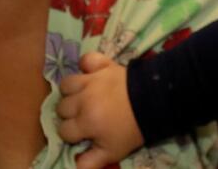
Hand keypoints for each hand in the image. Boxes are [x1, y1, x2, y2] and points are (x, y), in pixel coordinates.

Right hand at [57, 52, 143, 168]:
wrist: (155, 102)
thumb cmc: (132, 130)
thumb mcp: (112, 152)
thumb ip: (90, 161)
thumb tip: (74, 165)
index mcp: (85, 122)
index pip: (64, 130)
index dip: (71, 135)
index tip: (82, 135)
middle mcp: (83, 100)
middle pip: (62, 108)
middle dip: (70, 115)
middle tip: (83, 117)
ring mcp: (91, 80)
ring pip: (66, 84)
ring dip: (71, 92)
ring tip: (82, 97)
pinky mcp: (102, 65)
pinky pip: (86, 59)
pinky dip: (86, 65)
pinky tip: (90, 74)